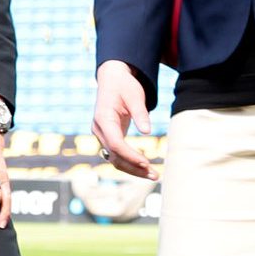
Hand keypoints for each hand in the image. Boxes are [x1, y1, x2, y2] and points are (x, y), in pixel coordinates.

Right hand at [91, 61, 153, 177]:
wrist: (112, 80)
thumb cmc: (124, 85)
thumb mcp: (135, 95)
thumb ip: (140, 113)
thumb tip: (147, 132)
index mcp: (103, 119)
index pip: (115, 143)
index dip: (130, 155)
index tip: (146, 163)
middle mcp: (99, 130)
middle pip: (114, 156)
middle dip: (134, 168)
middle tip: (155, 175)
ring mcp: (102, 135)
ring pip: (114, 159)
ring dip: (133, 169)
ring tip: (153, 175)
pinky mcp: (108, 138)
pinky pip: (117, 155)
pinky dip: (130, 163)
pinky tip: (144, 168)